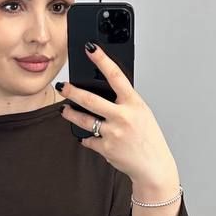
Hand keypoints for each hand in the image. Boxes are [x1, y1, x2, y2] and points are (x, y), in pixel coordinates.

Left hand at [57, 41, 177, 191]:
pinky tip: (89, 137)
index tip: (90, 48)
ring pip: (84, 120)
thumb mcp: (142, 114)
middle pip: (91, 99)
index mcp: (134, 104)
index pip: (116, 76)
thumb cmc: (148, 138)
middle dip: (72, 91)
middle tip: (63, 86)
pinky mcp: (106, 148)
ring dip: (70, 114)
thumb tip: (103, 92)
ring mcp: (113, 133)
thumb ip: (125, 102)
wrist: (153, 166)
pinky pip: (89, 140)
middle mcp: (123, 117)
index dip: (102, 60)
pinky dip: (88, 139)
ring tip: (65, 110)